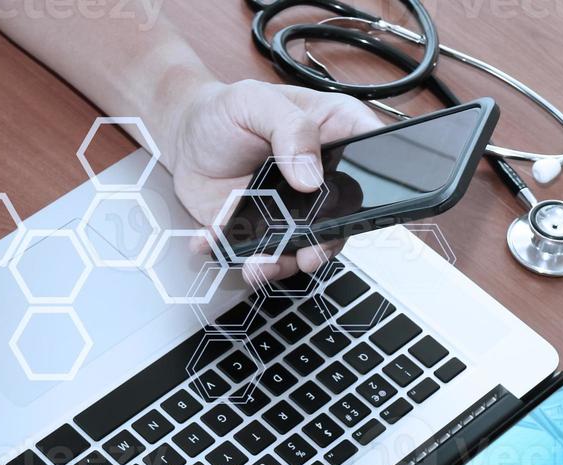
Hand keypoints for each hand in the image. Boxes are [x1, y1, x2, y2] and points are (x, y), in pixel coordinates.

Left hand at [164, 79, 379, 277]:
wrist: (182, 136)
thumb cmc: (224, 111)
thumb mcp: (256, 101)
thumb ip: (289, 129)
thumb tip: (311, 177)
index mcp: (333, 134)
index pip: (373, 158)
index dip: (380, 184)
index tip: (357, 207)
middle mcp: (319, 178)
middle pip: (342, 218)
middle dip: (326, 244)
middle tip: (308, 255)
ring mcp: (291, 209)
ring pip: (304, 246)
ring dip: (283, 262)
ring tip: (257, 265)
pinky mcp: (261, 231)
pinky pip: (260, 254)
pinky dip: (237, 257)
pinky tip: (212, 243)